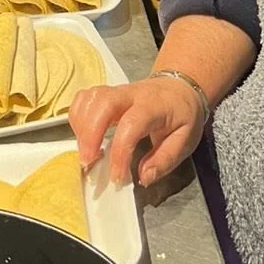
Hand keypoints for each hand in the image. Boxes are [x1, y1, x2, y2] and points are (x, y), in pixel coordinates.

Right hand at [68, 78, 206, 187]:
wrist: (181, 86)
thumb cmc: (183, 115)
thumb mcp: (185, 140)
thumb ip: (165, 160)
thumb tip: (143, 178)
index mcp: (154, 106)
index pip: (131, 125)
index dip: (120, 152)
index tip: (117, 177)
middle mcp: (131, 94)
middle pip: (103, 103)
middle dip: (90, 134)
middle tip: (88, 162)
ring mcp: (117, 91)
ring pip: (91, 97)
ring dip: (81, 125)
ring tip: (85, 152)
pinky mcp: (106, 93)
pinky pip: (85, 97)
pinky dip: (77, 116)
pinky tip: (82, 136)